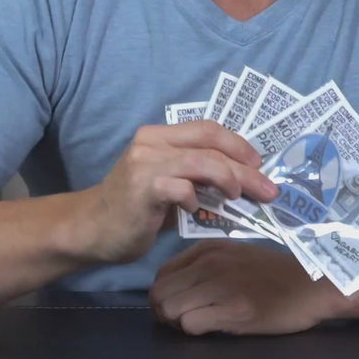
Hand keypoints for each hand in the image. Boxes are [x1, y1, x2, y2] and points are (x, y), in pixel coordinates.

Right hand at [71, 120, 277, 264]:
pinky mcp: (143, 189)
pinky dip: (196, 199)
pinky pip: (182, 188)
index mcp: (160, 135)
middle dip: (246, 166)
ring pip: (203, 162)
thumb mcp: (169, 185)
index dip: (238, 144)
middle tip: (268, 188)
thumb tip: (243, 184)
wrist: (90, 229)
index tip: (259, 164)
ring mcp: (146, 164)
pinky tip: (197, 210)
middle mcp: (152, 143)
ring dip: (231, 179)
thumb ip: (198, 179)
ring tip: (242, 196)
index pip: (208, 128)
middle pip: (211, 143)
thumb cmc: (134, 210)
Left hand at [149, 240, 358, 335]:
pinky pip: (190, 324)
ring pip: (169, 310)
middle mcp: (210, 264)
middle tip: (185, 320)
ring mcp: (221, 286)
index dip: (166, 294)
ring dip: (178, 324)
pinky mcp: (234, 310)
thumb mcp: (236, 255)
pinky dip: (195, 331)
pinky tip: (214, 328)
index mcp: (208, 249)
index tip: (182, 305)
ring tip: (199, 324)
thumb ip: (206, 265)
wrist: (313, 284)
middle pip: (159, 293)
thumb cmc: (275, 273)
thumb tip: (179, 286)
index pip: (161, 274)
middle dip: (165, 312)